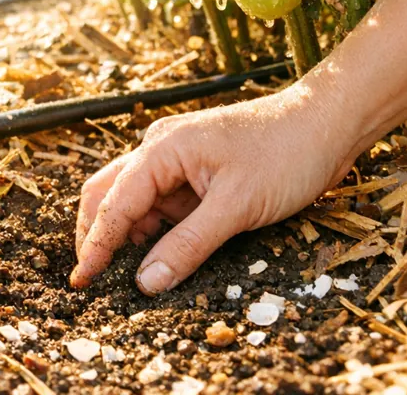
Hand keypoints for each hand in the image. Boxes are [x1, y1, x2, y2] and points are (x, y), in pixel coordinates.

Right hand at [70, 83, 356, 294]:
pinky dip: (155, 229)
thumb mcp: (236, 206)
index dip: (95, 243)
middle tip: (92, 277)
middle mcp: (160, 149)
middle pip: (108, 192)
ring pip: (135, 199)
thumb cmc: (285, 154)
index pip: (114, 201)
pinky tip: (157, 254)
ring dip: (127, 233)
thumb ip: (188, 245)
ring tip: (120, 275)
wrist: (325, 124)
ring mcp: (177, 159)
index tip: (81, 281)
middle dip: (97, 233)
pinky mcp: (196, 172)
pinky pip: (163, 203)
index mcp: (161, 148)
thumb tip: (145, 283)